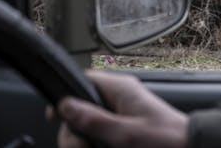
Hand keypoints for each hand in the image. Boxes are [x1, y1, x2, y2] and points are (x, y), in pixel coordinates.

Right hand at [51, 70, 187, 147]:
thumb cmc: (165, 139)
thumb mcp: (124, 133)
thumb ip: (93, 120)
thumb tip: (64, 105)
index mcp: (120, 89)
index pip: (83, 80)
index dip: (65, 97)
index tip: (54, 118)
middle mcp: (119, 97)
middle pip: (80, 108)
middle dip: (74, 131)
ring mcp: (122, 113)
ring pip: (88, 125)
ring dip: (83, 142)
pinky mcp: (124, 128)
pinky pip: (100, 134)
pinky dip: (96, 144)